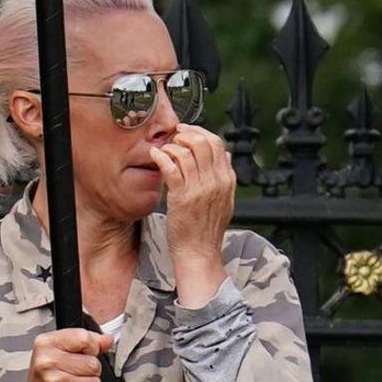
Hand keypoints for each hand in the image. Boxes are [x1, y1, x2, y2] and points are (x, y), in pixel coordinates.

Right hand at [17, 328, 110, 381]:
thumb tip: (107, 339)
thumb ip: (84, 343)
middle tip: (74, 373)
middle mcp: (47, 361)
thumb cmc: (46, 376)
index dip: (91, 347)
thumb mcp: (58, 351)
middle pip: (94, 363)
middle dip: (91, 370)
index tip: (83, 353)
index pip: (84, 338)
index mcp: (45, 343)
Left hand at [150, 123, 236, 296]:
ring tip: (164, 149)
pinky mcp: (182, 197)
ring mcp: (199, 189)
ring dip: (172, 146)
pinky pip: (171, 168)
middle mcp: (215, 182)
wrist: (199, 251)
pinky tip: (155, 156)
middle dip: (186, 134)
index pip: (217, 144)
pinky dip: (161, 157)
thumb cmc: (207, 227)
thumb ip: (225, 176)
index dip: (200, 132)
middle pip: (203, 143)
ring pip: (186, 153)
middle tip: (174, 135)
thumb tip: (226, 155)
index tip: (186, 131)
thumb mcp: (225, 200)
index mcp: (226, 181)